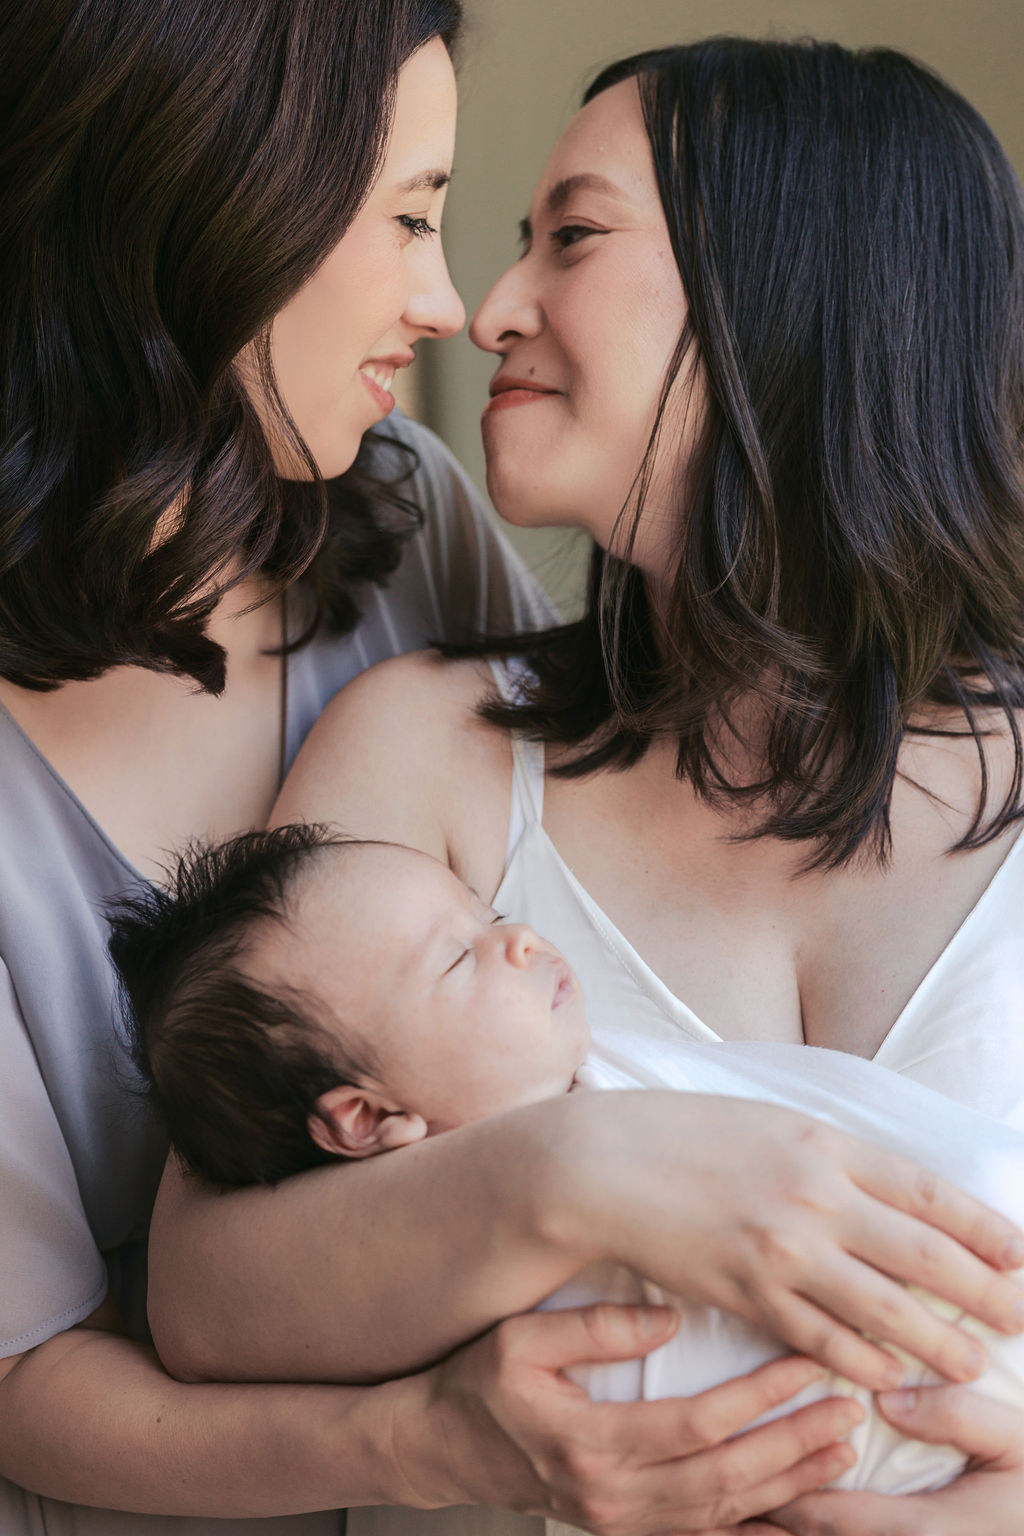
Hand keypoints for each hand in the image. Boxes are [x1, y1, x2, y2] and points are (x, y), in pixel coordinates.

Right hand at [394, 1304, 863, 1534]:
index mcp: (590, 1446)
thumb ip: (593, 1328)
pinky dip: (757, 1529)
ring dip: (790, 1489)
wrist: (440, 1449)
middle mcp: (612, 1499)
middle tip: (851, 1413)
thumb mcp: (519, 1341)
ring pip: (724, 1517)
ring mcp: (621, 1525)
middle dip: (795, 1449)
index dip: (758, 1399)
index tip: (807, 1365)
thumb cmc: (478, 1385)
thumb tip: (669, 1317)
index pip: (696, 1426)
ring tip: (843, 1452)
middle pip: (725, 1481)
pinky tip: (799, 1515)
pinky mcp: (625, 1532)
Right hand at [570, 1092, 1023, 1390]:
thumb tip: (894, 1188)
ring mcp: (783, 1250)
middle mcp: (815, 1197)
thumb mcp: (772, 1121)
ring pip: (884, 1309)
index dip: (985, 1227)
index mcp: (824, 1144)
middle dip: (984, 1292)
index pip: (929, 1192)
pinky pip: (823, 1339)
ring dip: (937, 1341)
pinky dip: (864, 1361)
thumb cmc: (685, 1135)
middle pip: (925, 1255)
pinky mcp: (748, 1293)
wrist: (602, 1163)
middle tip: (1020, 1317)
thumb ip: (834, 1154)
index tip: (1020, 1253)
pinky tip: (889, 1374)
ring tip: (971, 1361)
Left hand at [768, 1385, 1023, 1532]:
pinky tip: (799, 1531)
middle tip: (726, 1498)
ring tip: (745, 1521)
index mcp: (931, 1533)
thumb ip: (955, 1415)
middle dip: (771, 1529)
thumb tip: (886, 1397)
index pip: (829, 1520)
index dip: (779, 1499)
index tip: (743, 1470)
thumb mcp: (1017, 1441)